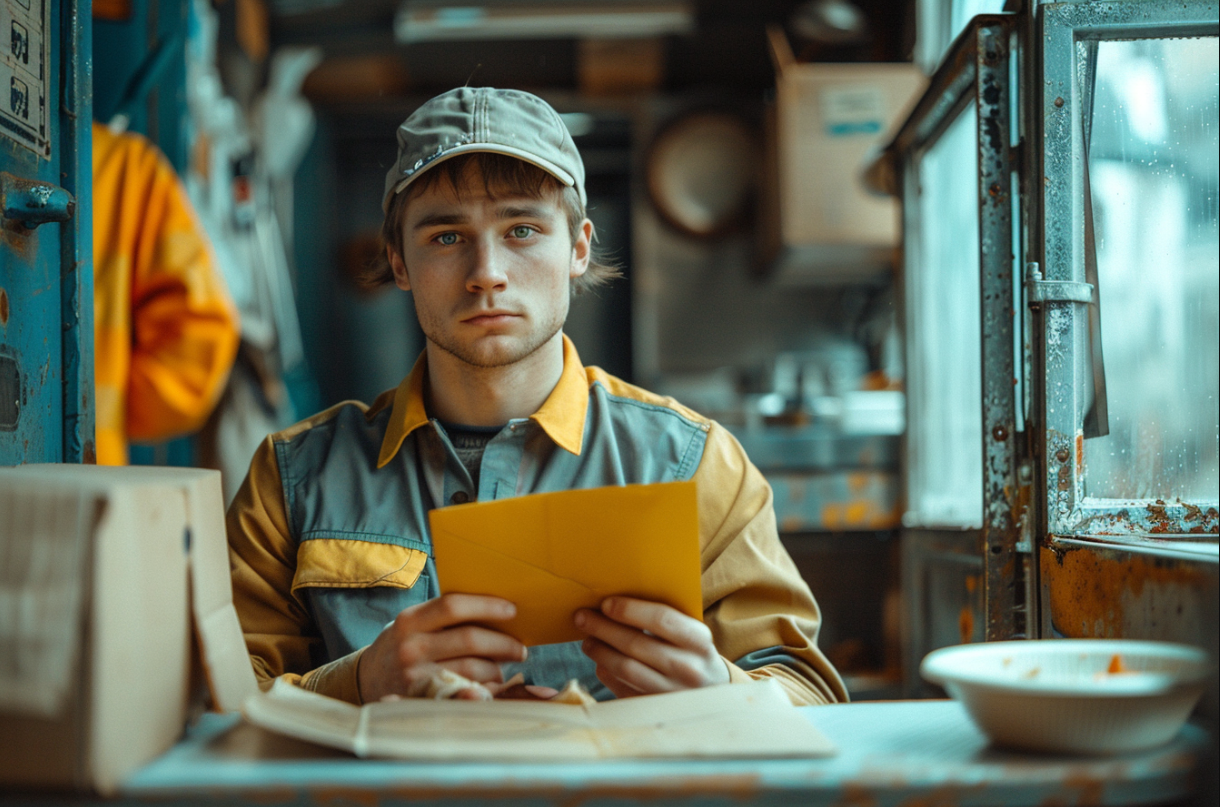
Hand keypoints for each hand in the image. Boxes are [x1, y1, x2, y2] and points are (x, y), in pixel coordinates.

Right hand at [358, 593, 526, 702]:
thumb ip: (442, 615)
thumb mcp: (412, 623)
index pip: (453, 605)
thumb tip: (495, 608)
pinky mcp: (422, 699)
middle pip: (470, 639)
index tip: (512, 610)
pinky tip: (491, 685)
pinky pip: (465, 693)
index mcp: (410, 620)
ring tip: (504, 667)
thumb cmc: (401, 644)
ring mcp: (415, 676)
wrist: (365, 680)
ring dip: (497, 669)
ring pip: (472, 669)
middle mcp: (411, 646)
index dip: (487, 605)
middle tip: (520, 648)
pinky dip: (484, 689)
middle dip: (503, 644)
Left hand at [574, 596, 729, 697]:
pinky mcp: (656, 710)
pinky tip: (600, 662)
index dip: (629, 610)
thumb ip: (664, 620)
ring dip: (600, 652)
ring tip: (588, 640)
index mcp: (699, 641)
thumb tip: (615, 604)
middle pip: (636, 644)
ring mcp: (672, 693)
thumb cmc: (693, 654)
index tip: (605, 603)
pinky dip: (607, 673)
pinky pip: (623, 689)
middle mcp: (688, 668)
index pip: (661, 619)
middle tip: (582, 617)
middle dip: (603, 628)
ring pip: (625, 669)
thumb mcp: (692, 634)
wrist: (714, 695)